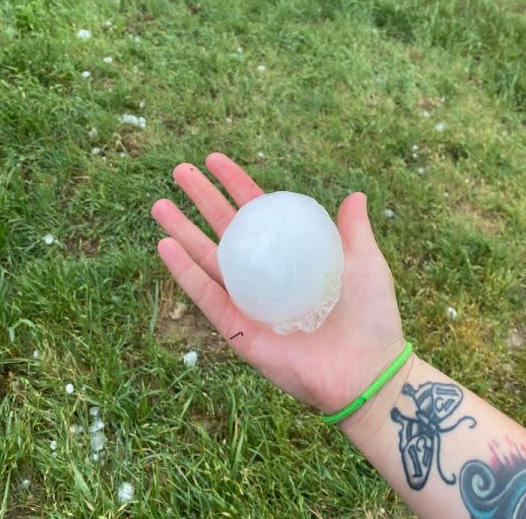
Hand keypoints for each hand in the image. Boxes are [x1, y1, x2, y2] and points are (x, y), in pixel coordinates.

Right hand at [152, 153, 404, 423]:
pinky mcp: (238, 331)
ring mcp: (247, 303)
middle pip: (224, 230)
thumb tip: (355, 194)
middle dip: (200, 200)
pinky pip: (206, 297)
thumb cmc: (371, 317)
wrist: (369, 370)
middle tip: (178, 171)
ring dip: (181, 232)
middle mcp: (263, 277)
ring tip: (159, 205)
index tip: (213, 159)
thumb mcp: (365, 263)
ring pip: (206, 260)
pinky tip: (166, 246)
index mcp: (289, 257)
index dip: (234, 185)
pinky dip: (185, 273)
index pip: (256, 213)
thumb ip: (354, 230)